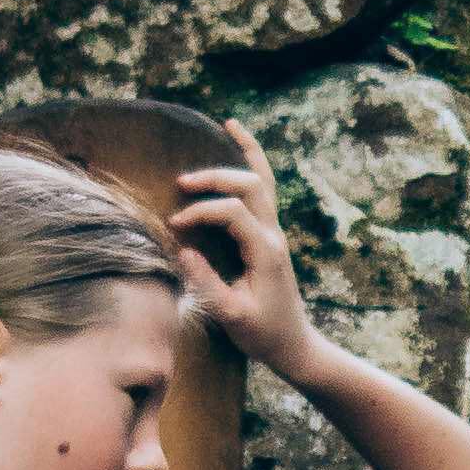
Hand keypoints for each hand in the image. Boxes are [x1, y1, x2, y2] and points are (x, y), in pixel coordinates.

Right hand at [171, 128, 320, 377]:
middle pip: (249, 186)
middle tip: (182, 183)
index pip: (232, 213)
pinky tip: (241, 142)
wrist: (293, 344)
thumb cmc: (262, 334)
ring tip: (228, 125)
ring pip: (264, 180)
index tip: (175, 227)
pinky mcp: (270, 234)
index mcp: (265, 252)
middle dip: (215, 178)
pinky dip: (254, 162)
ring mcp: (275, 232)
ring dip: (244, 154)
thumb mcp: (231, 315)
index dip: (201, 213)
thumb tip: (182, 251)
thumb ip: (207, 284)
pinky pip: (265, 189)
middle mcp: (274, 236)